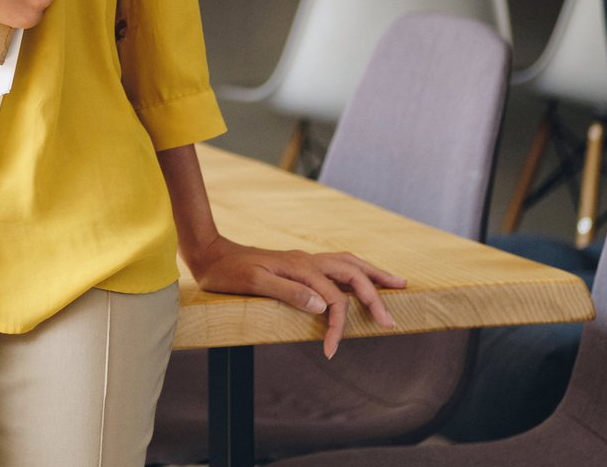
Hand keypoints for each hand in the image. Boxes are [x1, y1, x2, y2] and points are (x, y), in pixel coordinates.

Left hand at [185, 236, 404, 357]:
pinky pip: (337, 263)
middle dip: (374, 297)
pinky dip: (356, 269)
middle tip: (391, 321)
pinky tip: (361, 276)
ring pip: (348, 263)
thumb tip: (323, 305)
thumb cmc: (227, 273)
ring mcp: (304, 260)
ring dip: (373, 274)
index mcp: (300, 268)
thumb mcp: (254, 283)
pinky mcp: (299, 263)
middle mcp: (307, 261)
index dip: (338, 326)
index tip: (332, 352)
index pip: (333, 299)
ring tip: (397, 283)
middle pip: (352, 274)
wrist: (209, 254)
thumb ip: (289, 293)